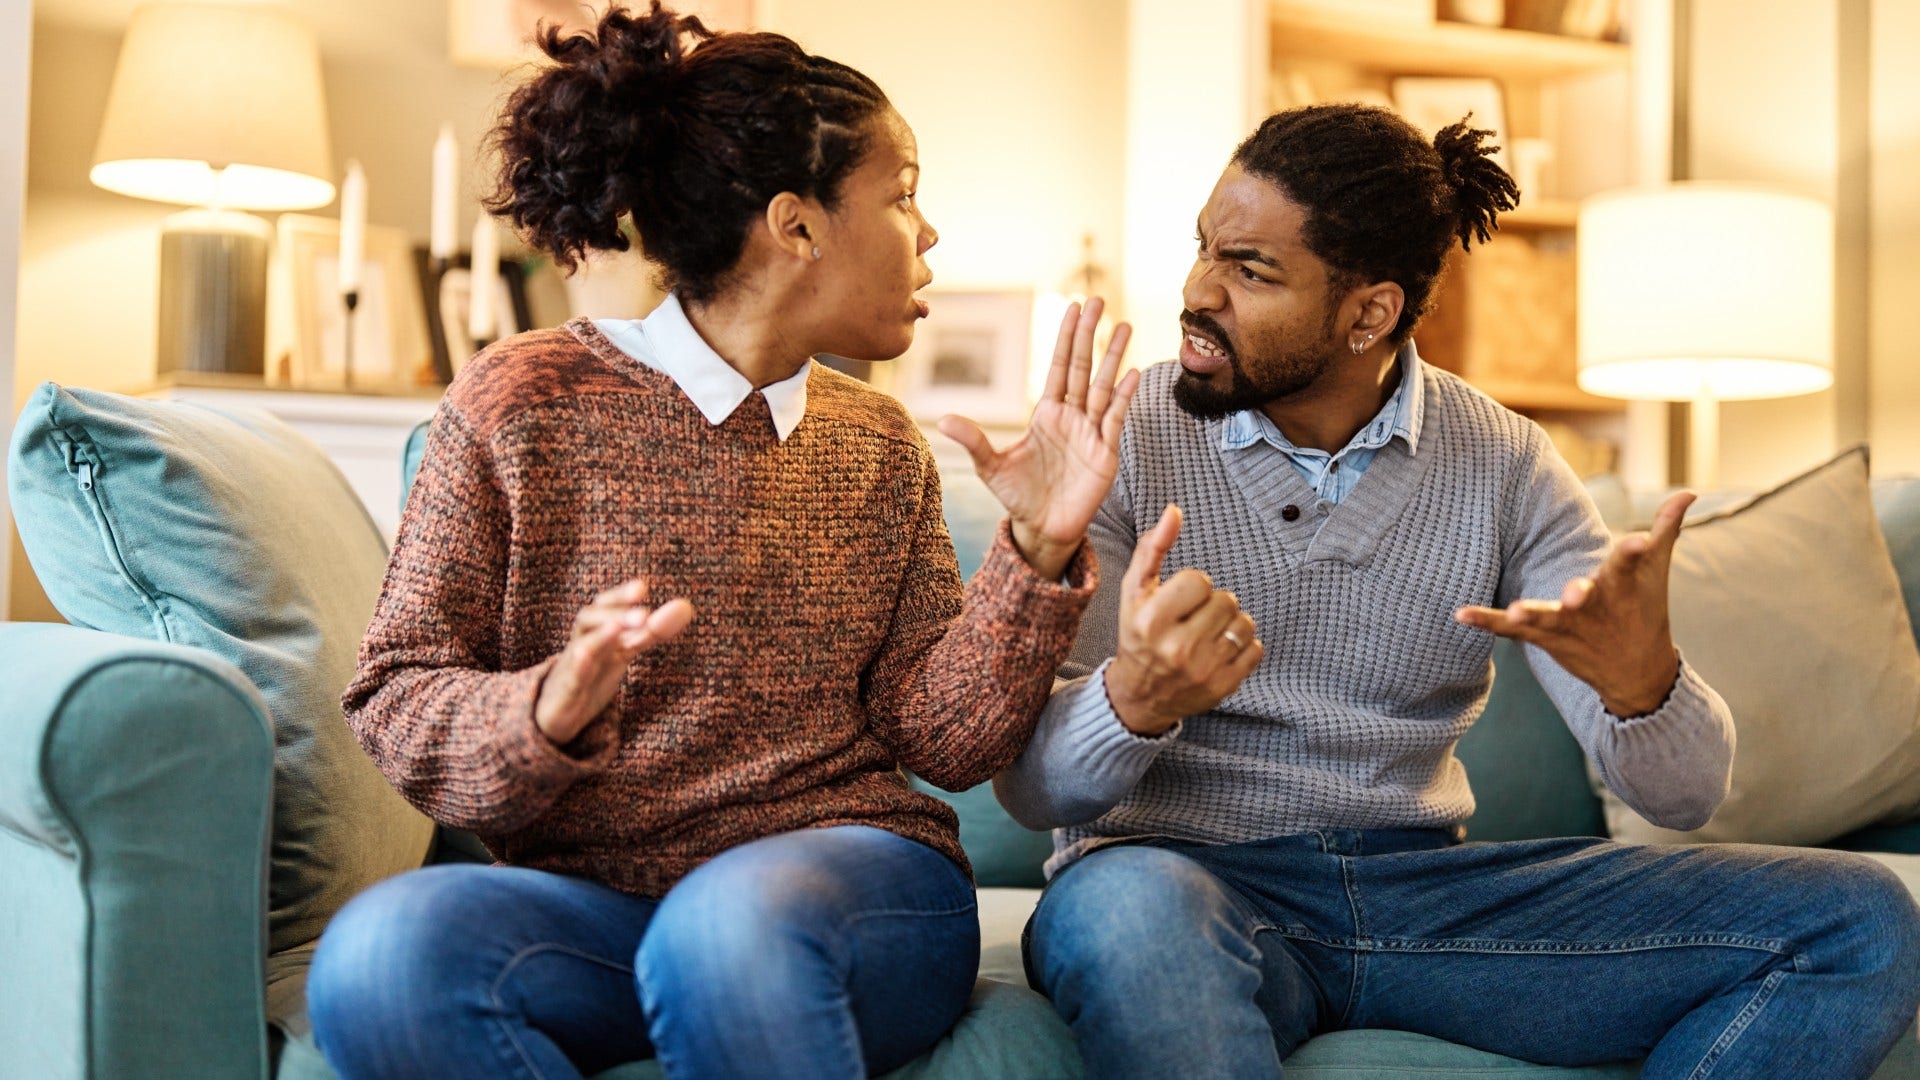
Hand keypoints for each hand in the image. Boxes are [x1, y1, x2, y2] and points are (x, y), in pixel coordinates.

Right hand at [533, 579, 694, 744]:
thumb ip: (652, 631)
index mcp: (597, 632)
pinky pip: (571, 679)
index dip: (621, 596)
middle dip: (613, 612)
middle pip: (589, 619)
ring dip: (600, 635)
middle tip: (643, 613)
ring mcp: (571, 668)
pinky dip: (579, 667)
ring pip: (581, 646)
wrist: (555, 713)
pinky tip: (587, 657)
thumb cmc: (592, 674)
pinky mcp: (564, 694)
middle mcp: (581, 644)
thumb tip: (686, 606)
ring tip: (618, 627)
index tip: (642, 587)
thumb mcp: (624, 651)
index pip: (606, 607)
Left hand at [938, 297, 1138, 579]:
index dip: (1065, 337)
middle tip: (1097, 299)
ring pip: (1103, 386)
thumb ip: (973, 440)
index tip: (1071, 307)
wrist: (1042, 529)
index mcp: (1046, 414)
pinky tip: (1130, 374)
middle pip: (1082, 367)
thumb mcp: (990, 467)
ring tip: (1125, 325)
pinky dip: (1122, 397)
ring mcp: (1091, 433)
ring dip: (1114, 356)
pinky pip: (1114, 420)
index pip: (1057, 367)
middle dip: (1090, 334)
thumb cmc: (1018, 496)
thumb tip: (941, 419)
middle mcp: (1071, 417)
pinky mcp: (1105, 454)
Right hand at [1104, 505, 1263, 734]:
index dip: (1191, 587)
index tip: (1178, 603)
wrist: (1141, 695)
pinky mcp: (1225, 686)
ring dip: (1230, 623)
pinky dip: (1243, 645)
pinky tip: (1220, 650)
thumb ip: (1152, 549)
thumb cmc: (1137, 634)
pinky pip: (1256, 648)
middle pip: (1225, 599)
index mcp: (1151, 620)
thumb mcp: (1134, 592)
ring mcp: (1204, 670)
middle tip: (1192, 620)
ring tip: (1208, 634)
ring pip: (1244, 622)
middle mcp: (1177, 647)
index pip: (1199, 580)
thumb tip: (1174, 511)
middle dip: (1211, 605)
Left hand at [1455, 491, 1694, 716]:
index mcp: (1622, 584)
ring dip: (1531, 615)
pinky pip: (1510, 630)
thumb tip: (1690, 490)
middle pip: (1586, 597)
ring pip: (1548, 619)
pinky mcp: (1545, 637)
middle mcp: (1595, 605)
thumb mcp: (1656, 569)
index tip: (1638, 541)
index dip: (1634, 551)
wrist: (1637, 673)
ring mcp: (1569, 624)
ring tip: (1517, 610)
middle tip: (1575, 595)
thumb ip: (1666, 527)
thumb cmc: (1646, 610)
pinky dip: (1486, 621)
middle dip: (1580, 594)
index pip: (1630, 563)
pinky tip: (1459, 613)